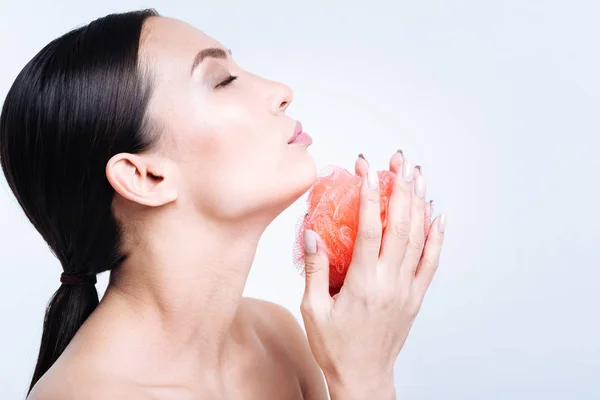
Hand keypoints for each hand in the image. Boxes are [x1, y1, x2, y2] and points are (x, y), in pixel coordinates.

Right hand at [300, 151, 446, 397]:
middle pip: (400, 225)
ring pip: (418, 238)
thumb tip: (311, 234)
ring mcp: (407, 289)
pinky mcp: (416, 298)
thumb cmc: (335, 347)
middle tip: (399, 162)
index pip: (370, 229)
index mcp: (363, 283)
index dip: (370, 195)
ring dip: (418, 204)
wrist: (364, 378)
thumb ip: (314, 269)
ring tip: (417, 177)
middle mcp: (390, 282)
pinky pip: (431, 262)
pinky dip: (437, 237)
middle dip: (400, 188)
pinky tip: (438, 216)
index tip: (368, 169)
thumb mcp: (312, 310)